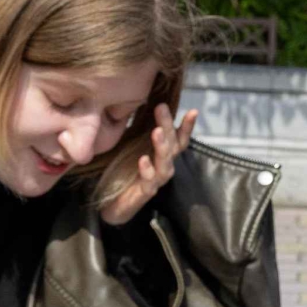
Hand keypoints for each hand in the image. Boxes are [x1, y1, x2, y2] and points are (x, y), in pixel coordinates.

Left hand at [100, 106, 196, 225]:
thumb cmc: (125, 172)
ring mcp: (156, 180)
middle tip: (161, 108)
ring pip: (164, 163)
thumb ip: (140, 130)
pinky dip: (147, 170)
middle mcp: (164, 167)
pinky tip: (143, 160)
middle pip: (172, 146)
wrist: (113, 203)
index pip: (179, 139)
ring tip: (157, 132)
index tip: (193, 111)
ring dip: (162, 147)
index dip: (187, 127)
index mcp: (163, 155)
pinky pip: (149, 181)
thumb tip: (140, 103)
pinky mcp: (144, 193)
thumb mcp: (133, 147)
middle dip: (168, 126)